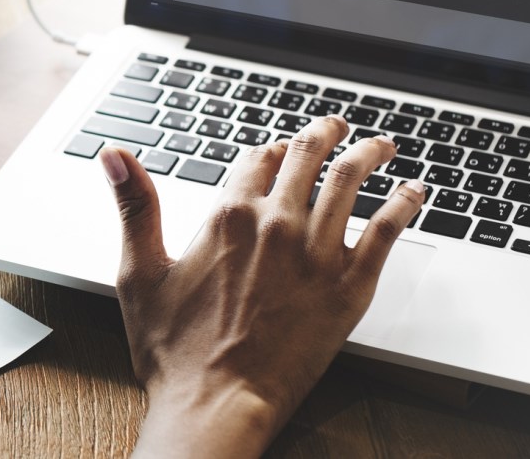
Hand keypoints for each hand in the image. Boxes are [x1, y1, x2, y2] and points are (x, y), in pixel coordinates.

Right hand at [103, 114, 425, 456]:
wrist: (217, 403)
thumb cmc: (174, 352)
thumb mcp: (140, 273)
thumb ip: (134, 206)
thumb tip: (114, 155)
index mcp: (227, 217)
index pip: (257, 158)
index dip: (269, 150)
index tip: (278, 150)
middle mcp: (276, 225)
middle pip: (308, 156)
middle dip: (325, 133)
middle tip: (337, 127)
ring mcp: (317, 254)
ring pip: (351, 180)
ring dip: (369, 153)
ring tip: (382, 145)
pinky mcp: (349, 286)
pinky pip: (388, 229)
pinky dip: (405, 203)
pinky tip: (414, 192)